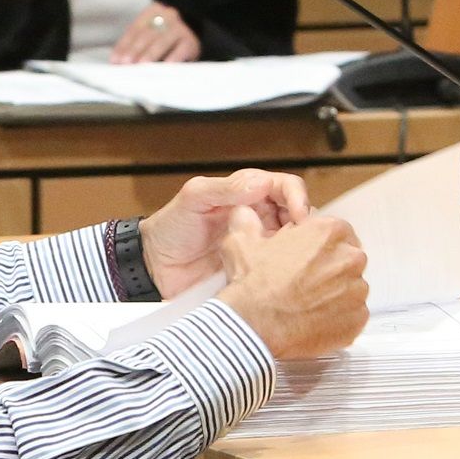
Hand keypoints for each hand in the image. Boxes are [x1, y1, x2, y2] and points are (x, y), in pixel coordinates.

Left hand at [109, 4, 198, 63]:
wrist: (193, 34)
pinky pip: (180, 50)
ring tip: (141, 65)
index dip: (124, 45)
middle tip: (126, 63)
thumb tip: (117, 61)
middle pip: (147, 34)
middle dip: (134, 50)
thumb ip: (134, 44)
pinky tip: (163, 66)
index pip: (134, 29)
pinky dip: (171, 58)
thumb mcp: (149, 35)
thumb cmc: (163, 39)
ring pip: (162, 41)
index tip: (115, 59)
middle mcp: (167, 16)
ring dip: (150, 54)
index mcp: (152, 11)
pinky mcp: (191, 42)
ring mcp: (180, 28)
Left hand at [139, 168, 313, 295]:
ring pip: (293, 243)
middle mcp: (258, 215)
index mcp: (247, 192)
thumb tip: (261, 183)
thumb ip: (225, 188)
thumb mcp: (193, 199)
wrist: (155, 267)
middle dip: (304, 226)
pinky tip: (279, 276)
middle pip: (296, 215)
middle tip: (300, 242)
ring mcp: (258, 243)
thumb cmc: (170, 228)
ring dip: (296, 250)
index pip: (286, 187)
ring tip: (290, 260)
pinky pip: (278, 269)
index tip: (300, 217)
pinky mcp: (255, 269)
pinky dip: (284, 271)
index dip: (298, 199)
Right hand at [215, 207, 370, 360]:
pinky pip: (352, 315)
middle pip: (347, 260)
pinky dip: (337, 318)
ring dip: (334, 293)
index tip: (306, 258)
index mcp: (330, 232)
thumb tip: (246, 215)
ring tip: (307, 303)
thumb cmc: (253, 285)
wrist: (254, 326)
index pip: (336, 233)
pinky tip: (313, 319)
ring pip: (351, 288)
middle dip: (330, 269)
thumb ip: (249, 221)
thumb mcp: (242, 240)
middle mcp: (351, 258)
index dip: (319, 246)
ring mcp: (357, 290)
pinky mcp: (358, 318)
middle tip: (304, 282)